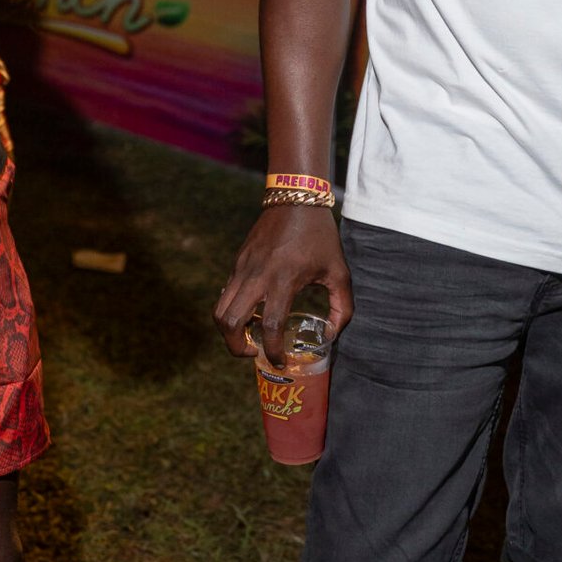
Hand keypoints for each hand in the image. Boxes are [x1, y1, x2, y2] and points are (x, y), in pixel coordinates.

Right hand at [215, 204, 351, 368]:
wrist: (294, 199)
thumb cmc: (320, 236)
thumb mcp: (338, 272)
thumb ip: (341, 308)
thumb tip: (331, 335)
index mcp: (283, 280)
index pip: (270, 325)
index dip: (272, 350)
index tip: (280, 362)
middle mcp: (256, 276)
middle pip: (229, 321)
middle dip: (236, 347)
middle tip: (254, 353)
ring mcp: (242, 268)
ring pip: (220, 309)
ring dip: (229, 330)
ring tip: (249, 337)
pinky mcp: (237, 263)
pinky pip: (226, 294)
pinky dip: (233, 311)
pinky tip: (253, 312)